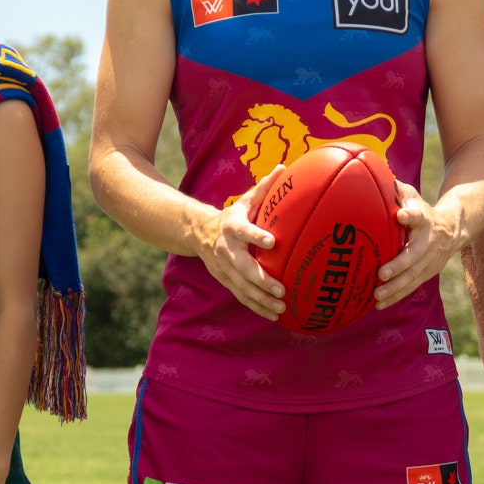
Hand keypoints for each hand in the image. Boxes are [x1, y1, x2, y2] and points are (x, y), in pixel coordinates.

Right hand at [186, 165, 286, 319]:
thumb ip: (264, 188)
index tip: (271, 242)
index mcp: (232, 227)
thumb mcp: (244, 201)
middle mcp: (226, 250)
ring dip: (261, 299)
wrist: (199, 233)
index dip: (256, 235)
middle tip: (281, 288)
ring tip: (281, 307)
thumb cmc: (232, 215)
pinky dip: (257, 307)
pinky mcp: (226, 280)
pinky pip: (242, 296)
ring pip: (242, 287)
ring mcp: (224, 268)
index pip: (244, 231)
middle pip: (243, 267)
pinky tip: (273, 315)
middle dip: (261, 280)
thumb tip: (284, 168)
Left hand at [375, 180, 465, 308]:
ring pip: (412, 277)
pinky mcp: (427, 273)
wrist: (454, 229)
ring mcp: (430, 261)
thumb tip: (374, 175)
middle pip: (414, 256)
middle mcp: (429, 242)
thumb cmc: (423, 211)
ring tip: (377, 295)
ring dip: (395, 288)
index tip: (402, 215)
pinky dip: (396, 296)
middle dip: (398, 266)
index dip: (410, 215)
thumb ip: (397, 190)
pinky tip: (379, 304)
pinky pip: (410, 287)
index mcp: (425, 220)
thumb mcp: (414, 196)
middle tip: (381, 274)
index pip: (418, 216)